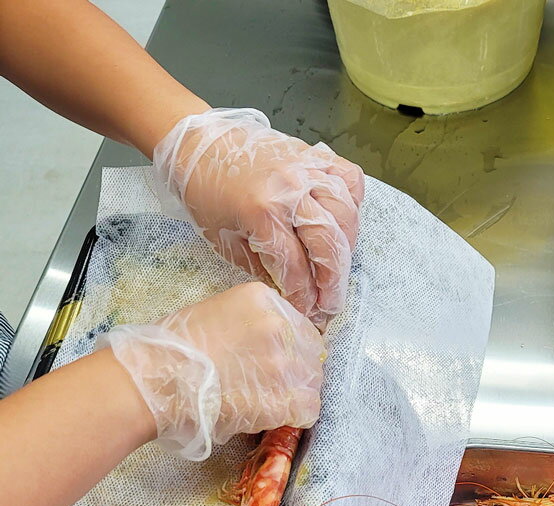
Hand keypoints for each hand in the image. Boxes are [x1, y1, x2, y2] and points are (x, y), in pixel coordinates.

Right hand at [103, 283, 323, 460]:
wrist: (156, 381)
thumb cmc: (173, 350)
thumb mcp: (216, 313)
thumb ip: (251, 323)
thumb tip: (273, 345)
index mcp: (263, 300)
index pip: (300, 326)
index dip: (292, 349)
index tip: (279, 362)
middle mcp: (280, 327)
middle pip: (311, 354)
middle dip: (297, 371)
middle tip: (273, 386)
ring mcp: (285, 363)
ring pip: (312, 382)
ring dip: (296, 395)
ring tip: (266, 401)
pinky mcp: (284, 398)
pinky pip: (309, 409)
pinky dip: (294, 416)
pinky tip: (271, 415)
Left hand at [152, 108, 363, 326]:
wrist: (197, 143)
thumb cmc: (206, 192)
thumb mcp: (226, 241)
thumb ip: (264, 266)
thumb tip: (295, 291)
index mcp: (261, 213)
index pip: (296, 267)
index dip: (305, 296)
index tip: (309, 312)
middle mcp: (290, 190)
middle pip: (328, 244)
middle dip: (332, 282)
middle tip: (331, 303)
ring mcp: (306, 169)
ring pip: (346, 214)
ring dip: (346, 247)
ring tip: (337, 265)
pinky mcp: (314, 155)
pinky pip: (350, 179)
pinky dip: (354, 203)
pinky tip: (343, 222)